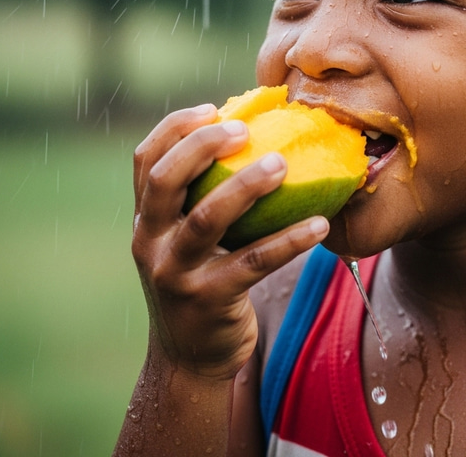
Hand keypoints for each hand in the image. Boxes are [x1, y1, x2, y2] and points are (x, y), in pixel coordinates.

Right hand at [131, 103, 328, 380]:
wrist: (189, 358)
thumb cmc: (201, 280)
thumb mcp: (184, 240)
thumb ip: (201, 199)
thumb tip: (256, 140)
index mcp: (146, 220)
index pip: (145, 161)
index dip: (174, 128)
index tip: (212, 107)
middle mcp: (150, 242)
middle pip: (165, 181)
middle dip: (202, 147)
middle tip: (244, 129)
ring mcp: (176, 274)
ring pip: (207, 219)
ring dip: (247, 186)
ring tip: (283, 164)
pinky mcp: (210, 300)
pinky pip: (255, 262)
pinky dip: (290, 239)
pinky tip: (321, 223)